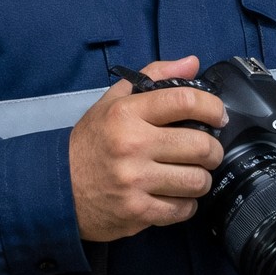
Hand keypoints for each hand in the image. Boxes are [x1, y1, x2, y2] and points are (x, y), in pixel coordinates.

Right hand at [70, 57, 226, 241]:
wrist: (57, 187)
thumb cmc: (90, 143)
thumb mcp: (112, 102)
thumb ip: (153, 77)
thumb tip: (191, 63)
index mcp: (126, 114)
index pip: (185, 101)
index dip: (212, 107)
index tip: (218, 116)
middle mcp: (131, 145)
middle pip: (201, 145)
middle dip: (213, 150)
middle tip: (207, 152)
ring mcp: (134, 181)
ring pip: (197, 181)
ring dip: (202, 179)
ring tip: (191, 175)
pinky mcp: (137, 211)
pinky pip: (183, 209)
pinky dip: (187, 204)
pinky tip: (176, 196)